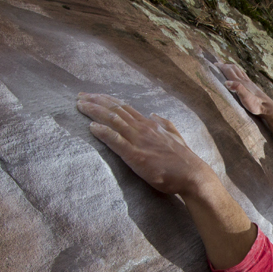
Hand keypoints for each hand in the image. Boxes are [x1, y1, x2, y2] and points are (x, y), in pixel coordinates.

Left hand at [77, 92, 212, 195]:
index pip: (124, 108)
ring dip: (95, 112)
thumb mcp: (174, 136)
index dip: (107, 101)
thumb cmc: (183, 161)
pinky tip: (91, 127)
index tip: (93, 96)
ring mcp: (139, 141)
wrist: (193, 175)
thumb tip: (154, 115)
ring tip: (80, 106)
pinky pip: (117, 141)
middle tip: (79, 96)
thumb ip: (164, 125)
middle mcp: (143, 129)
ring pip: (114, 121)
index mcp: (149, 125)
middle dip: (96, 102)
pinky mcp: (137, 156)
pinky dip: (104, 133)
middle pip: (115, 110)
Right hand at [216, 63, 272, 146]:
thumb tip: (226, 82)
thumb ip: (237, 89)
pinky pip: (243, 75)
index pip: (229, 71)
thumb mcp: (246, 98)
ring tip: (225, 67)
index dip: (221, 67)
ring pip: (238, 70)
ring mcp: (248, 82)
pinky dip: (237, 71)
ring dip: (231, 67)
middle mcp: (244, 80)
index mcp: (240, 82)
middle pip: (233, 68)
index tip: (213, 64)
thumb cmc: (256, 105)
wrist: (267, 107)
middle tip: (217, 65)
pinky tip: (238, 75)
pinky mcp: (251, 86)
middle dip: (224, 65)